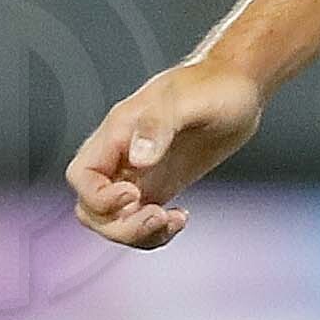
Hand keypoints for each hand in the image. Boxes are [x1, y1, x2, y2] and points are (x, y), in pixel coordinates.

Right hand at [66, 59, 266, 248]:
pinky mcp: (159, 184)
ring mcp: (139, 173)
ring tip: (173, 220)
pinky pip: (140, 220)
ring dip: (137, 233)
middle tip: (157, 216)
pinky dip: (155, 232)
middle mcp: (122, 156)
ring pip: (113, 220)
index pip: (81, 176)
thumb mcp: (189, 101)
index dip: (98, 197)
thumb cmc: (214, 86)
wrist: (238, 88)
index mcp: (118, 132)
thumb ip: (158, 126)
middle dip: (118, 225)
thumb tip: (138, 160)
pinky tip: (181, 218)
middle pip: (92, 208)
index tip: (134, 194)